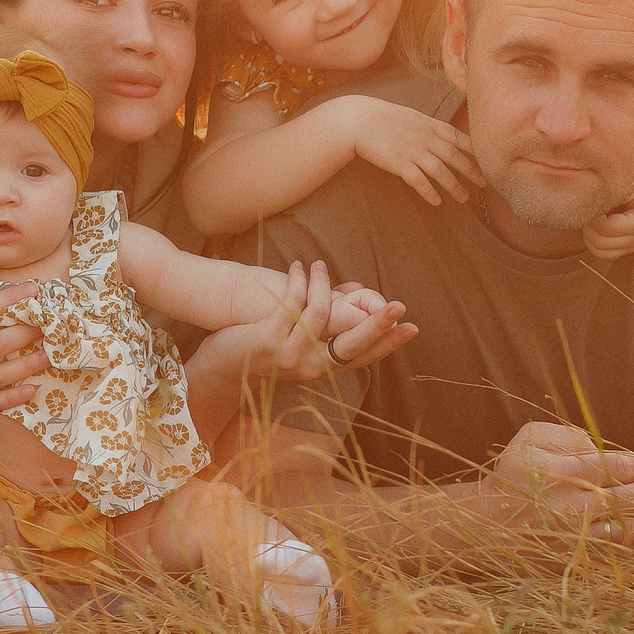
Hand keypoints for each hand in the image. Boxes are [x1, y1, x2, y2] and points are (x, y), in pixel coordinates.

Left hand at [215, 263, 417, 385]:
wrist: (221, 368)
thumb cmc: (264, 348)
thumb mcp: (298, 344)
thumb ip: (325, 327)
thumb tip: (354, 293)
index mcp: (324, 368)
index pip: (364, 356)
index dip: (388, 342)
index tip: (412, 328)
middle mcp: (312, 367)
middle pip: (353, 344)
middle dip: (377, 324)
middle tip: (398, 306)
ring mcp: (290, 355)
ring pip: (321, 313)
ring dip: (322, 283)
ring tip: (317, 265)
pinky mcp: (269, 339)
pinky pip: (293, 302)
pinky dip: (299, 280)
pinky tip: (297, 267)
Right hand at [340, 96, 484, 206]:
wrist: (359, 120)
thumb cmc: (385, 118)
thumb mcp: (413, 117)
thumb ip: (430, 128)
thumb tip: (446, 138)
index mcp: (431, 125)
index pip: (460, 138)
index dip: (476, 152)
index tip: (488, 163)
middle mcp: (426, 138)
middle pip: (455, 157)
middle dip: (472, 172)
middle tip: (484, 185)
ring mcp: (413, 150)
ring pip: (441, 171)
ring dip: (454, 186)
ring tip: (464, 199)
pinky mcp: (399, 163)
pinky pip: (418, 181)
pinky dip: (429, 192)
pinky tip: (437, 202)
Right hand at [484, 421, 633, 545]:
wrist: (486, 528)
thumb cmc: (514, 475)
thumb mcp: (531, 438)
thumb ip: (569, 434)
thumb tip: (605, 445)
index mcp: (561, 474)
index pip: (618, 468)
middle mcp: (571, 510)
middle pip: (633, 501)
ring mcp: (576, 542)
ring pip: (633, 533)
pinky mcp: (579, 565)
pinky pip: (623, 558)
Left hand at [583, 171, 633, 262]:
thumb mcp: (630, 177)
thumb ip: (618, 185)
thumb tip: (598, 190)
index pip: (608, 227)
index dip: (594, 217)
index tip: (591, 203)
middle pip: (601, 242)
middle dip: (589, 225)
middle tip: (588, 209)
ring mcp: (631, 246)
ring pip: (599, 251)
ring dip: (589, 234)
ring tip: (592, 217)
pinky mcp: (622, 250)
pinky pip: (600, 254)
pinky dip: (591, 242)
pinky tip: (593, 226)